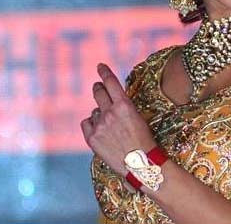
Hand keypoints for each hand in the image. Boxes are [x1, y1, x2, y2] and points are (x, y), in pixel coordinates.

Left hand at [80, 63, 157, 177]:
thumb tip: (111, 101)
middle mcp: (110, 112)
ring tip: (110, 126)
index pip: (111, 82)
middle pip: (98, 92)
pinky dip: (92, 124)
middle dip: (98, 88)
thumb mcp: (137, 116)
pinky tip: (100, 131)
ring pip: (94, 111)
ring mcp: (99, 125)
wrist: (140, 163)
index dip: (104, 72)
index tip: (100, 66)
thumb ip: (123, 107)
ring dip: (100, 113)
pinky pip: (86, 123)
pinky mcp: (92, 138)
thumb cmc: (143, 140)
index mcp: (124, 105)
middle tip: (98, 86)